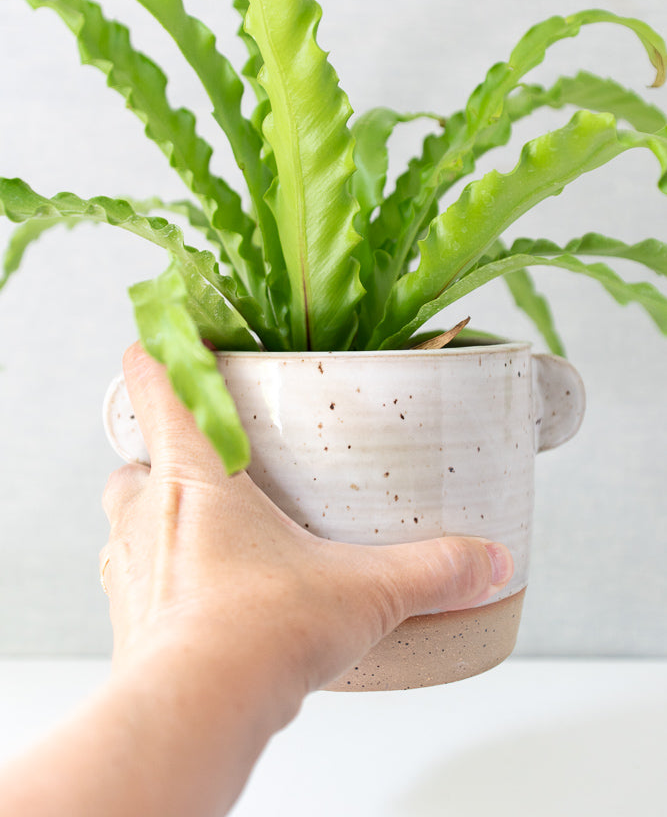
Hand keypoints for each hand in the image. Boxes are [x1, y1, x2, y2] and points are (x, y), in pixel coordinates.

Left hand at [101, 343, 513, 703]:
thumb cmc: (255, 634)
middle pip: (140, 454)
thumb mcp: (364, 591)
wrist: (195, 714)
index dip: (160, 350)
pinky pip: (137, 583)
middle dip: (173, 453)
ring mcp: (129, 566)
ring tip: (220, 534)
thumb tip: (487, 561)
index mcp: (194, 472)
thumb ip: (433, 569)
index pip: (156, 381)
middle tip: (222, 463)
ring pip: (130, 518)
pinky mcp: (127, 622)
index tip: (172, 336)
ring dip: (165, 518)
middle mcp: (149, 510)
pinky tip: (211, 602)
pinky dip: (166, 581)